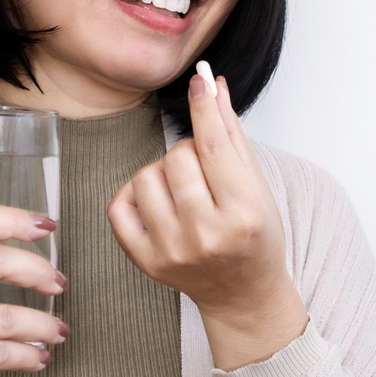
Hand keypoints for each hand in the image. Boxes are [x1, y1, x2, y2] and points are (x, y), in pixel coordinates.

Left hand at [107, 74, 308, 370]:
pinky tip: (157, 202)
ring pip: (145, 176)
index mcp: (242, 213)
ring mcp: (171, 250)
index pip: (215, 147)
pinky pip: (119, 204)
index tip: (198, 83)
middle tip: (204, 172)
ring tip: (183, 191)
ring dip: (162, 173)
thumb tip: (213, 85)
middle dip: (190, 152)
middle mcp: (206, 234)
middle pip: (178, 157)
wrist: (243, 293)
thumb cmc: (255, 234)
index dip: (204, 108)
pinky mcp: (145, 260)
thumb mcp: (256, 185)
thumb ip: (232, 133)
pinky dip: (134, 194)